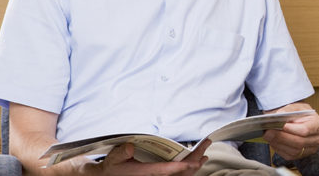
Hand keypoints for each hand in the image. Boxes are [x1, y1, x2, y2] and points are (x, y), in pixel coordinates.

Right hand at [86, 140, 210, 175]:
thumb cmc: (113, 167)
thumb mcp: (115, 158)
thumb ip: (122, 152)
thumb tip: (130, 147)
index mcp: (146, 173)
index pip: (167, 170)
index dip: (182, 166)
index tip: (194, 162)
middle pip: (180, 172)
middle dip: (195, 160)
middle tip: (205, 146)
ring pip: (181, 175)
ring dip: (194, 164)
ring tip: (204, 154)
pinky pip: (178, 175)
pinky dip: (188, 169)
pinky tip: (194, 163)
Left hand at [263, 103, 318, 159]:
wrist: (302, 121)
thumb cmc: (301, 114)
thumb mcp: (297, 106)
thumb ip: (289, 109)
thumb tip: (279, 114)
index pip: (306, 130)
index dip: (292, 129)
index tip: (281, 126)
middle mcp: (317, 138)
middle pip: (299, 142)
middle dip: (281, 137)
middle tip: (268, 132)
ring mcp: (311, 149)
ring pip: (293, 150)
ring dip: (278, 144)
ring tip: (268, 136)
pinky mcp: (302, 155)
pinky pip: (289, 155)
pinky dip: (279, 149)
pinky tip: (273, 141)